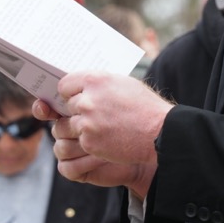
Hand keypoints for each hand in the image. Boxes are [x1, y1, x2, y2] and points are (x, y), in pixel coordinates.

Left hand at [41, 72, 170, 197]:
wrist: (159, 133)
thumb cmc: (145, 107)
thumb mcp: (122, 84)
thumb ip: (99, 84)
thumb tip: (82, 86)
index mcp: (95, 80)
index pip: (64, 84)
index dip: (70, 92)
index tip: (76, 97)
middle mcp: (87, 100)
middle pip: (67, 105)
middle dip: (78, 111)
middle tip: (95, 115)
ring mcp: (87, 123)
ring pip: (70, 125)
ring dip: (82, 128)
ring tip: (102, 128)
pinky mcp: (89, 142)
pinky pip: (81, 141)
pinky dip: (91, 142)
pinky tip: (108, 139)